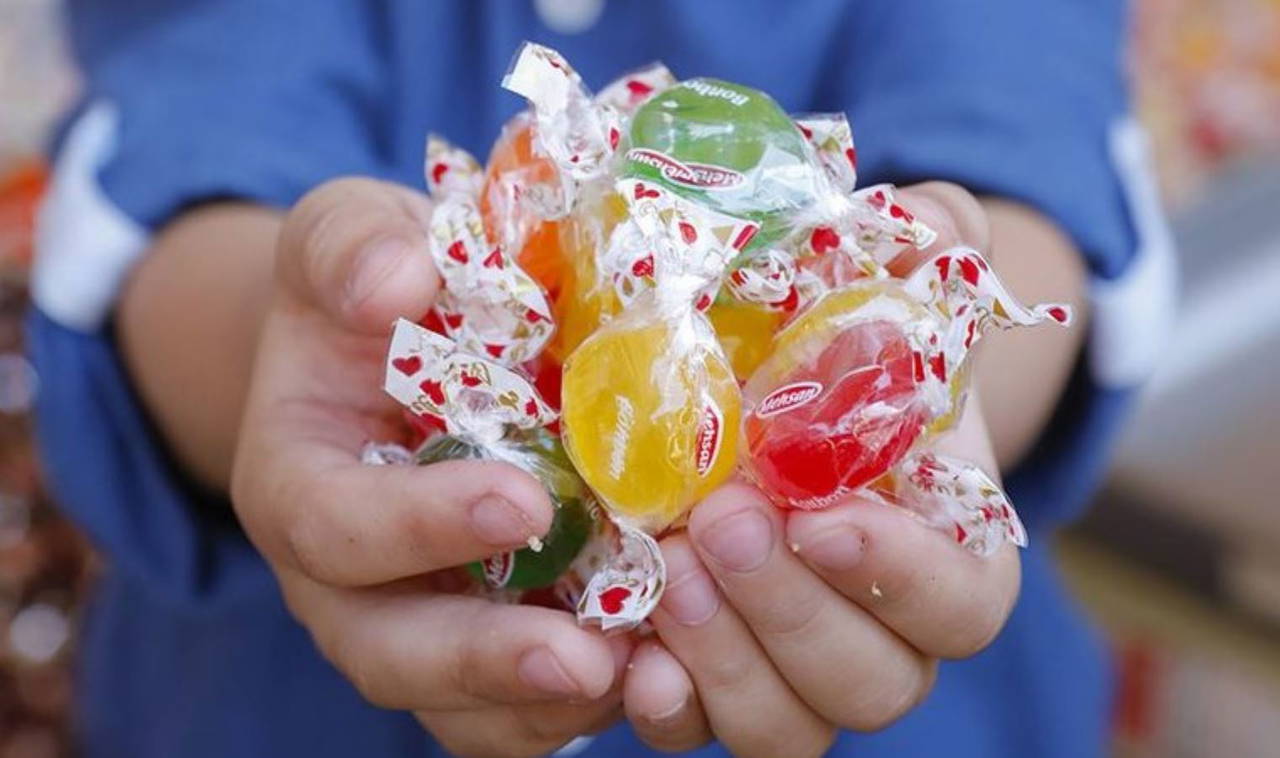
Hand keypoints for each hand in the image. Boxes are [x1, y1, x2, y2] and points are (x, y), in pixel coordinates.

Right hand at [231, 178, 627, 756]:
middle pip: (389, 651)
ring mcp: (416, 616)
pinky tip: (663, 670)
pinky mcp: (488, 635)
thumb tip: (394, 283)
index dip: (417, 526)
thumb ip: (351, 247)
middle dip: (484, 662)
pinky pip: (520, 706)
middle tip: (581, 658)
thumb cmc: (374, 288)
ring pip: (459, 706)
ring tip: (642, 676)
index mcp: (299, 479)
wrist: (402, 345)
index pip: (333, 526)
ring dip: (548, 704)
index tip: (521, 502)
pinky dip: (587, 703)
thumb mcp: (346, 234)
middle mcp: (345, 576)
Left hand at [622, 184, 1021, 756]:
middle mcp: (884, 635)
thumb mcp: (892, 275)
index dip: (901, 578)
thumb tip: (928, 225)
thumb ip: (931, 242)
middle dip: (791, 613)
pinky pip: (699, 731)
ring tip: (664, 569)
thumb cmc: (851, 343)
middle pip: (871, 682)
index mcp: (950, 556)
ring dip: (727, 664)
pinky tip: (627, 651)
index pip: (960, 604)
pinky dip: (667, 706)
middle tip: (717, 523)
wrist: (778, 399)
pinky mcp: (716, 679)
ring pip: (788, 728)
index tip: (826, 517)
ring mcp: (796, 669)